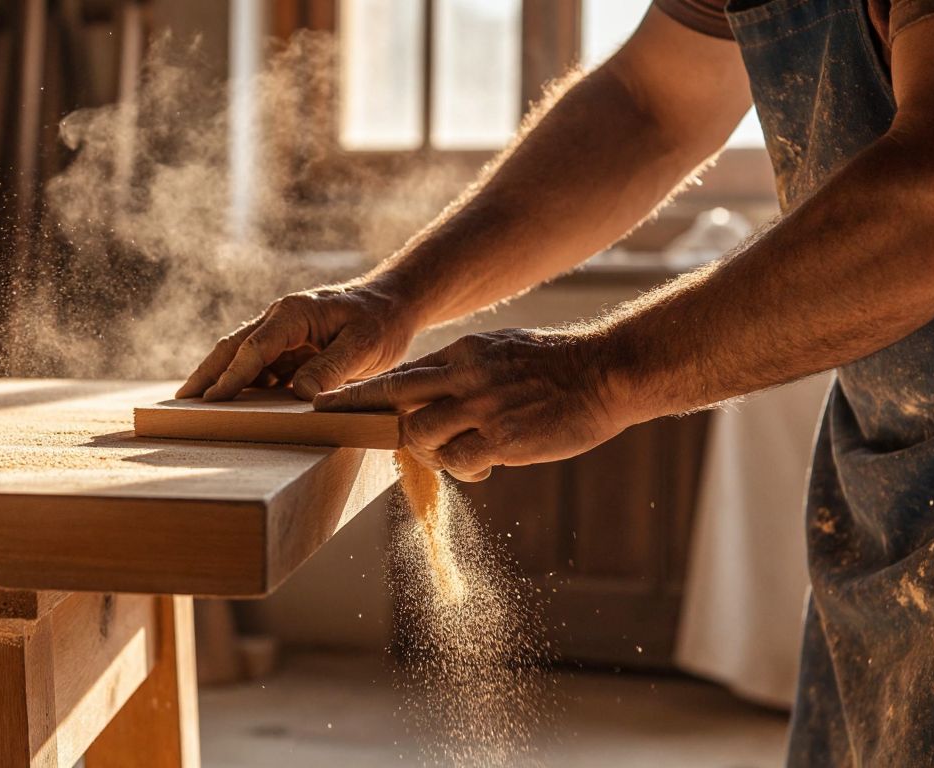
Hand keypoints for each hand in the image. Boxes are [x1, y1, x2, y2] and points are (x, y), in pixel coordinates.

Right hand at [178, 281, 421, 400]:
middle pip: (233, 348)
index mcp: (294, 314)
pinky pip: (261, 368)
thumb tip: (300, 394)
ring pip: (242, 358)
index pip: (254, 348)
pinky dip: (244, 385)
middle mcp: (280, 320)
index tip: (211, 399)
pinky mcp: (290, 348)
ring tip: (195, 408)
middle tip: (181, 402)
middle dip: (206, 375)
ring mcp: (283, 334)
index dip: (233, 376)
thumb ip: (332, 368)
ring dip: (220, 380)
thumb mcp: (364, 346)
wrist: (395, 303)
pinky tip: (234, 406)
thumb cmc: (382, 321)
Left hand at [313, 329, 628, 480]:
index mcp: (462, 354)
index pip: (399, 374)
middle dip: (367, 422)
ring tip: (452, 456)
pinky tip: (484, 468)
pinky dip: (463, 470)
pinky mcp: (504, 439)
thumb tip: (436, 386)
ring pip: (420, 436)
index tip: (326, 405)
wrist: (607, 371)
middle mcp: (465, 377)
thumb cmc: (557, 363)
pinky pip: (460, 462)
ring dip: (427, 453)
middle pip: (394, 401)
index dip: (361, 393)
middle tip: (356, 437)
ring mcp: (482, 408)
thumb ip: (465, 368)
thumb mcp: (501, 350)